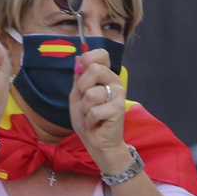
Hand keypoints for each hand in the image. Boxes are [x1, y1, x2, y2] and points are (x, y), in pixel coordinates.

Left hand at [70, 46, 128, 172]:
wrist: (96, 141)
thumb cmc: (87, 118)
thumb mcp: (77, 95)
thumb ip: (79, 77)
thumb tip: (78, 56)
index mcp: (105, 75)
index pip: (101, 54)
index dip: (88, 59)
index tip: (80, 71)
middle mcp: (114, 80)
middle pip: (94, 69)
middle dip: (82, 87)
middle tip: (85, 101)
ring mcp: (119, 93)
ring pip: (91, 93)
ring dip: (85, 108)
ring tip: (90, 114)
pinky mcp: (118, 108)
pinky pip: (94, 110)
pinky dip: (89, 119)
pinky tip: (95, 123)